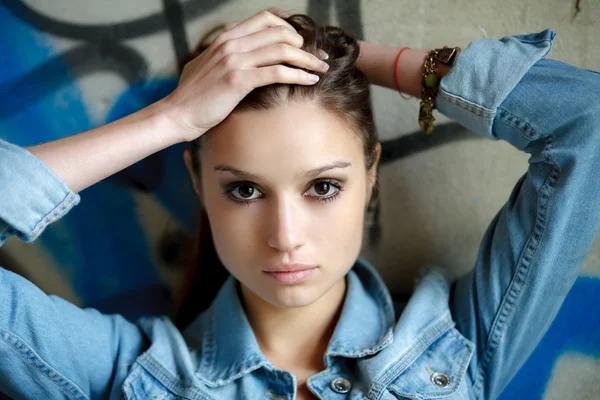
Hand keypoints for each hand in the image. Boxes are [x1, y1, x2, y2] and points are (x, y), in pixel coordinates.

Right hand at [162, 9, 329, 142]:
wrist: (176, 114)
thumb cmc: (193, 96)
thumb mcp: (206, 66)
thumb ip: (224, 56)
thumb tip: (239, 57)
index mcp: (225, 38)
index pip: (265, 19)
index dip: (289, 26)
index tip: (304, 41)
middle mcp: (231, 43)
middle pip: (279, 32)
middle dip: (304, 44)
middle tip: (318, 57)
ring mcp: (234, 60)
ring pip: (282, 50)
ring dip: (307, 59)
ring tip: (321, 69)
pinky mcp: (238, 80)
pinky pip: (277, 72)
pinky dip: (298, 75)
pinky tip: (310, 81)